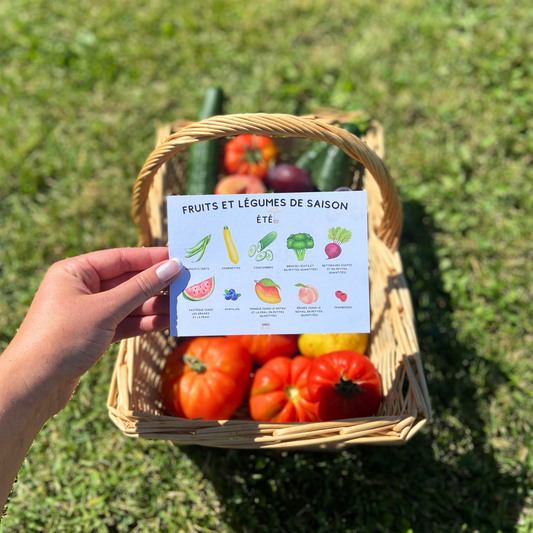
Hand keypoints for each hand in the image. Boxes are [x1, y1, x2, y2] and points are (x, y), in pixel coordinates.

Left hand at [6, 247, 181, 410]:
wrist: (33, 385)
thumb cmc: (62, 338)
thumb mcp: (105, 309)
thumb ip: (141, 288)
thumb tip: (172, 267)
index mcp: (75, 272)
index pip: (121, 258)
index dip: (151, 258)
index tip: (179, 257)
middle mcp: (81, 288)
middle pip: (127, 281)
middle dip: (156, 284)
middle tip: (187, 282)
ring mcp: (89, 311)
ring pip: (129, 303)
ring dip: (154, 306)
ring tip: (183, 304)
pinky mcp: (95, 333)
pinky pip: (125, 322)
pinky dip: (144, 323)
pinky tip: (167, 322)